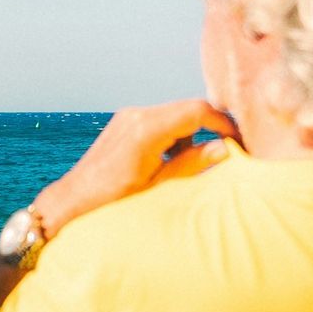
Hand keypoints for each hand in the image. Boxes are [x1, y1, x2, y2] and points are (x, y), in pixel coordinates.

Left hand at [33, 99, 238, 234]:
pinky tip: (167, 162)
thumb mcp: (159, 187)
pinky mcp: (124, 122)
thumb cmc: (113, 203)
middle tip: (226, 152)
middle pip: (187, 108)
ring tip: (187, 165)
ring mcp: (128, 116)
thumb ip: (193, 165)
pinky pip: (159, 121)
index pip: (197, 110)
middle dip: (210, 128)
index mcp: (146, 130)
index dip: (223, 123)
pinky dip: (172, 136)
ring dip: (189, 134)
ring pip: (174, 114)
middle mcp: (136, 115)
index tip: (239, 141)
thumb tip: (226, 149)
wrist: (73, 202)